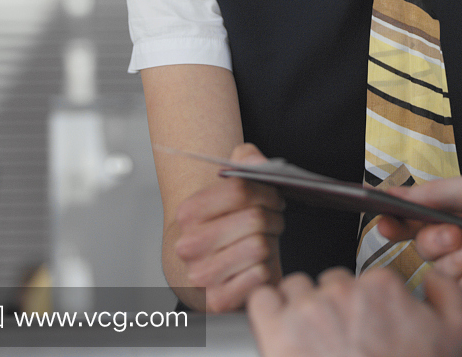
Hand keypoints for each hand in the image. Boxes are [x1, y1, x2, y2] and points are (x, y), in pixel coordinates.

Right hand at [173, 143, 284, 311]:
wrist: (202, 269)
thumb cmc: (223, 227)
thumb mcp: (229, 190)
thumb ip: (244, 162)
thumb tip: (256, 161)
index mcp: (188, 213)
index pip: (240, 189)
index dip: (266, 190)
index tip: (271, 196)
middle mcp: (189, 245)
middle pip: (255, 218)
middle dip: (272, 217)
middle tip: (272, 220)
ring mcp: (201, 275)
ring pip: (260, 246)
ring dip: (270, 242)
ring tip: (263, 241)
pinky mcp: (218, 300)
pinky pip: (260, 275)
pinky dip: (265, 268)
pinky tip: (256, 265)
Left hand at [247, 267, 461, 356]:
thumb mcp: (459, 337)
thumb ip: (450, 295)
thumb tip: (432, 277)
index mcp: (382, 287)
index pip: (365, 279)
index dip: (365, 304)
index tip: (365, 325)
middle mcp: (343, 290)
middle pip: (329, 281)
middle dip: (333, 305)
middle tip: (338, 337)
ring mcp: (308, 309)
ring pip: (294, 286)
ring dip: (299, 306)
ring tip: (309, 336)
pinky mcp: (277, 330)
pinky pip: (262, 300)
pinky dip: (268, 310)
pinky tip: (278, 329)